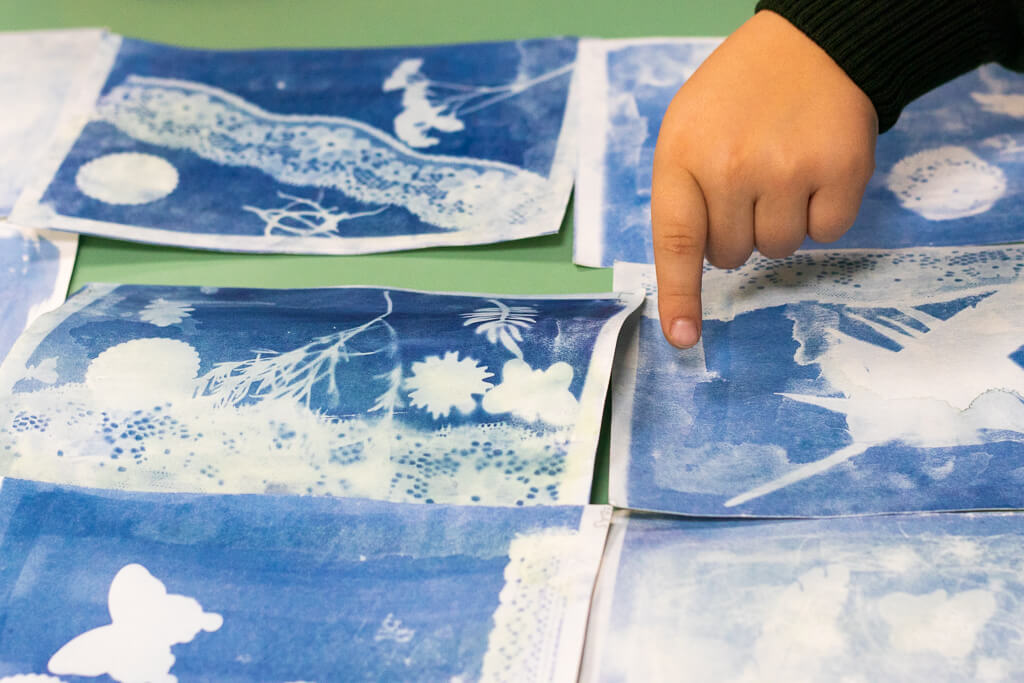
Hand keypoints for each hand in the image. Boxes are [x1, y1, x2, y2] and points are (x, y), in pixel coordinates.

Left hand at [651, 10, 877, 347]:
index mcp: (682, 157)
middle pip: (732, 255)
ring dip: (782, 222)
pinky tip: (817, 171)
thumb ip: (682, 197)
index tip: (683, 339)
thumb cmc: (738, 98)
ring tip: (782, 170)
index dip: (680, 296)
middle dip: (738, 232)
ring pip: (780, 250)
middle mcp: (732, 167)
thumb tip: (694, 272)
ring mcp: (788, 169)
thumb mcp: (687, 132)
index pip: (677, 243)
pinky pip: (828, 233)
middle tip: (748, 182)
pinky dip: (825, 212)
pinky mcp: (842, 170)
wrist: (811, 45)